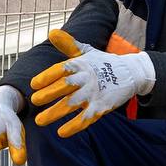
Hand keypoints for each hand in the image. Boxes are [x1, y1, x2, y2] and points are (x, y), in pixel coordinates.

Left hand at [29, 29, 154, 137]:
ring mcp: (94, 93)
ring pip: (72, 104)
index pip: (62, 69)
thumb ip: (68, 45)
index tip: (34, 84)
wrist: (131, 73)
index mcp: (81, 64)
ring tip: (40, 121)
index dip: (47, 76)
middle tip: (34, 101)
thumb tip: (52, 32)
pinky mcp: (102, 107)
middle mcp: (87, 78)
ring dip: (55, 113)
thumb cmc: (103, 63)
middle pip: (66, 85)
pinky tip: (61, 133)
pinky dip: (74, 126)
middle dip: (49, 93)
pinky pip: (86, 118)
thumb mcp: (87, 51)